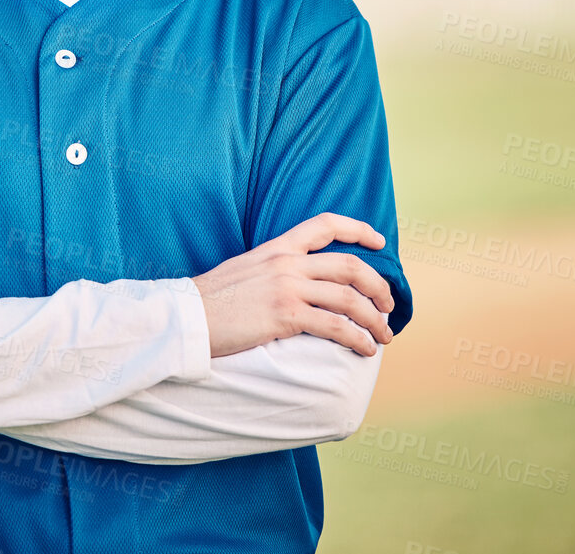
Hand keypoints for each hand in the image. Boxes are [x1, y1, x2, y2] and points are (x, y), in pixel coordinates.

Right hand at [191, 213, 395, 358]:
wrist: (186, 316)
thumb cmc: (211, 300)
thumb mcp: (244, 269)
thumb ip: (273, 269)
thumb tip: (298, 284)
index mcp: (276, 248)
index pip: (324, 225)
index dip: (358, 230)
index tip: (379, 242)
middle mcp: (286, 263)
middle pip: (351, 266)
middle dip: (379, 288)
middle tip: (388, 307)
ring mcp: (287, 288)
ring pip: (351, 299)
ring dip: (375, 320)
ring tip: (384, 336)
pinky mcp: (286, 315)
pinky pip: (337, 326)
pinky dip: (359, 339)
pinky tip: (365, 349)